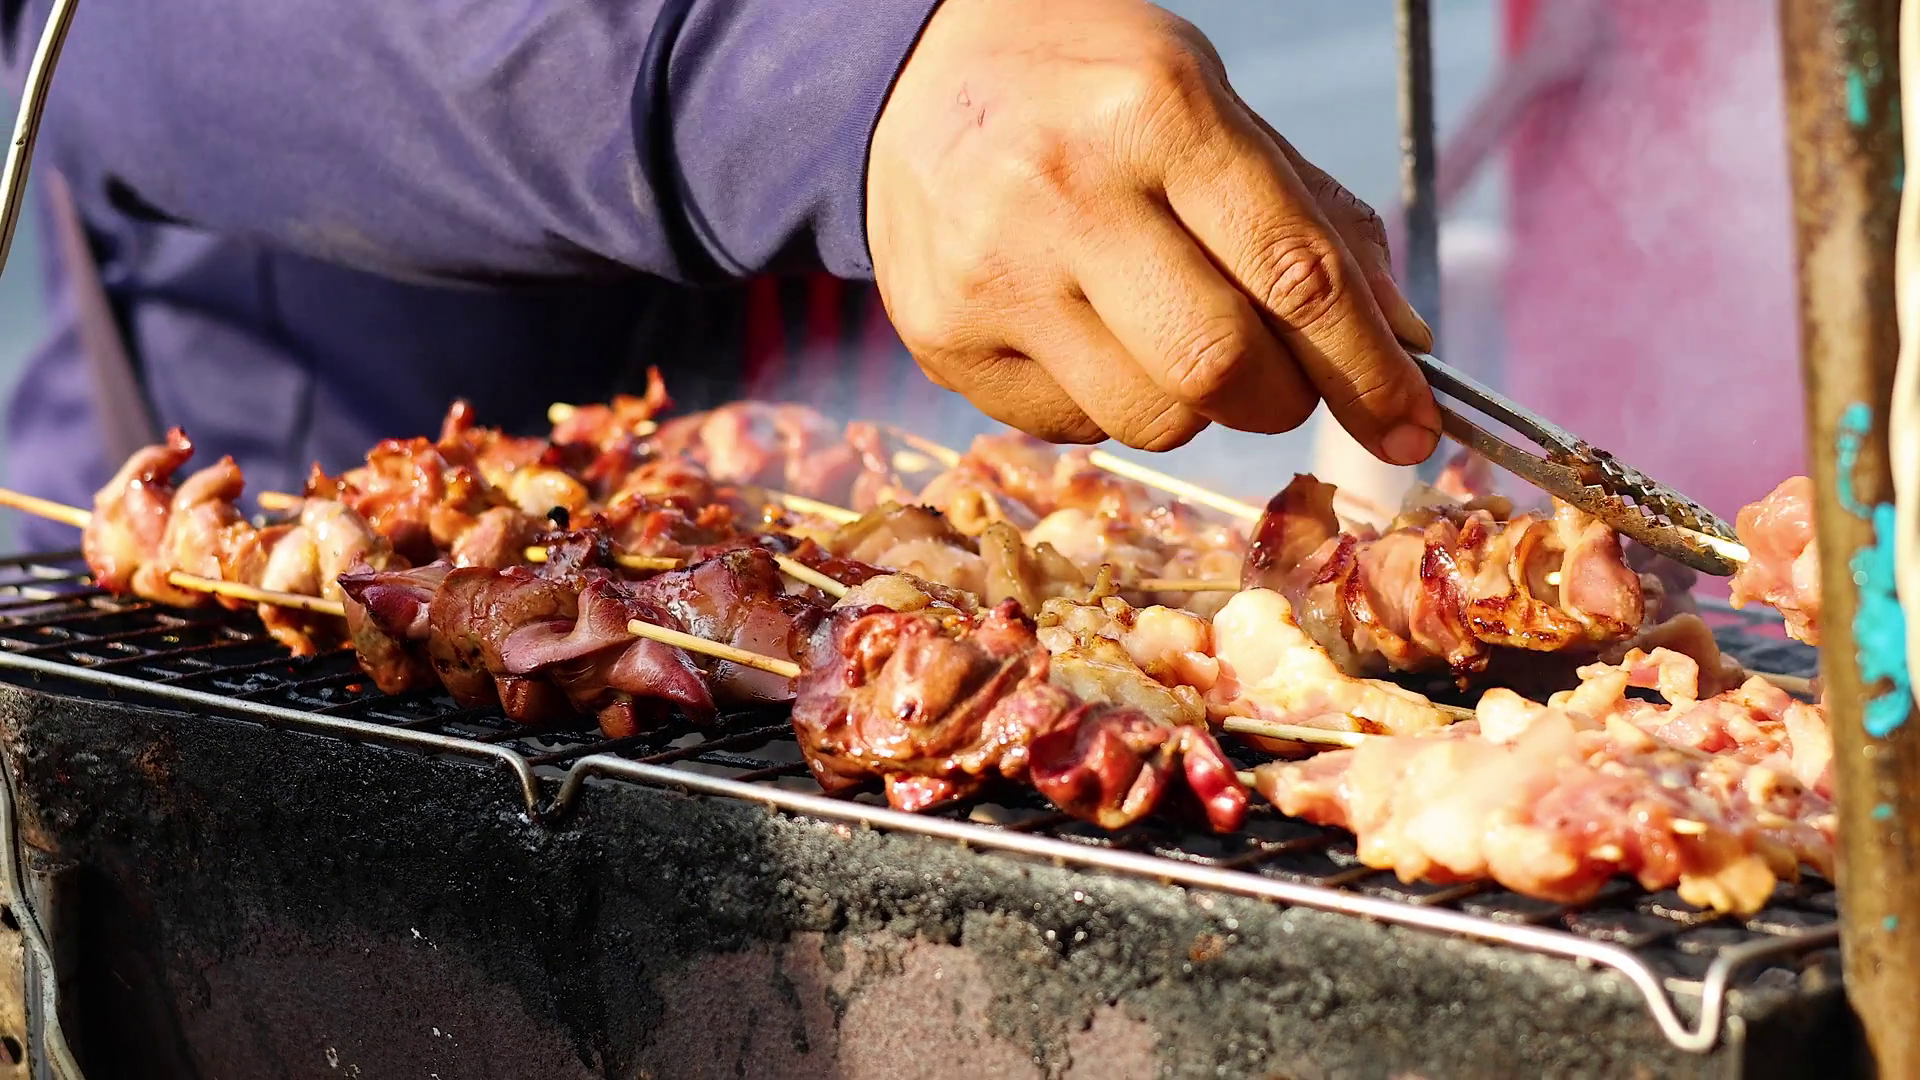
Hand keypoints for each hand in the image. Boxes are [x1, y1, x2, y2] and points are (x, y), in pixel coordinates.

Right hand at [867, 0, 1440, 462]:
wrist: (914, 75)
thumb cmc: (1093, 89)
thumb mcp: (1214, 106)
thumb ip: (1310, 219)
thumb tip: (1404, 344)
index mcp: (1157, 112)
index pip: (1295, 274)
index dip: (1370, 371)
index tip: (1412, 429)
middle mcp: (1065, 191)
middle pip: (1221, 370)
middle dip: (1283, 399)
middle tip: (1284, 381)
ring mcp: (993, 274)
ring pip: (1151, 420)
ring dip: (1196, 405)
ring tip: (1168, 332)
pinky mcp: (943, 341)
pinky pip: (1075, 426)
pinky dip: (1112, 400)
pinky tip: (1085, 328)